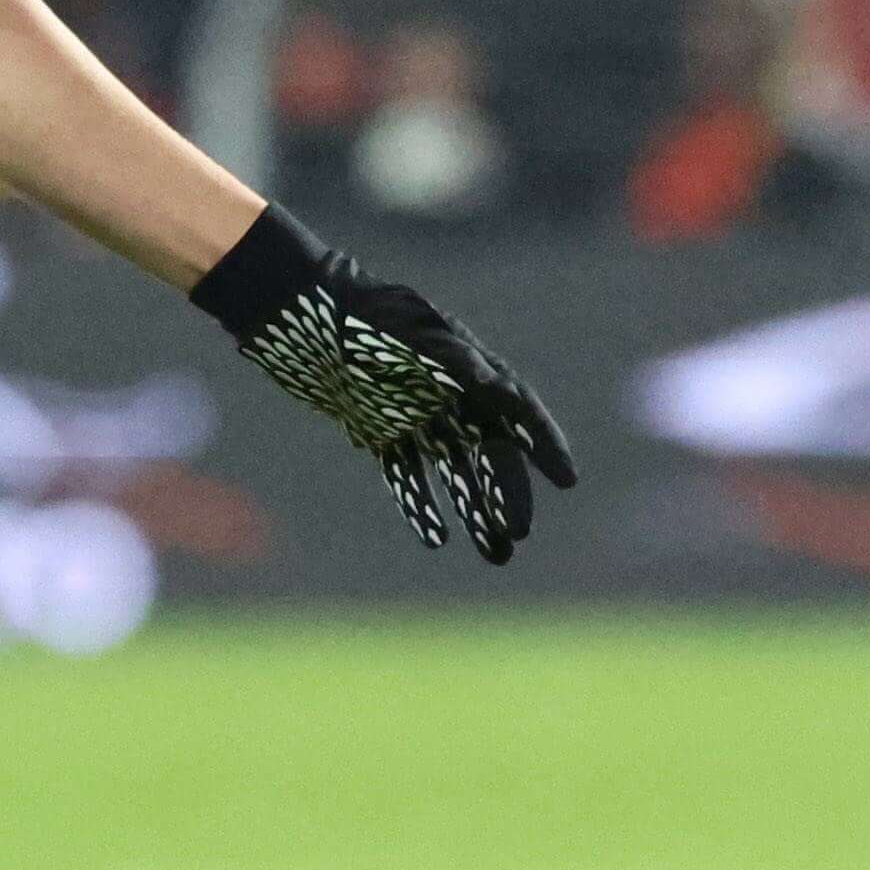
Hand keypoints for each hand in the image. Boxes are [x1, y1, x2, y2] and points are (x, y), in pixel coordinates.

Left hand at [189, 205, 575, 564]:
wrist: (303, 313)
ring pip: (455, 472)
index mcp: (465, 367)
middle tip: (517, 534)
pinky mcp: (381, 430)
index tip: (566, 479)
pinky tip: (435, 539)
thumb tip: (482, 375)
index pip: (516, 410)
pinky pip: (408, 474)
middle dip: (506, 494)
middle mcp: (448, 394)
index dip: (544, 444)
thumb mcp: (403, 327)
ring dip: (476, 511)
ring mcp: (415, 415)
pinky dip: (421, 505)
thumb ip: (442, 352)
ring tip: (497, 555)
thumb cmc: (358, 315)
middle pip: (489, 452)